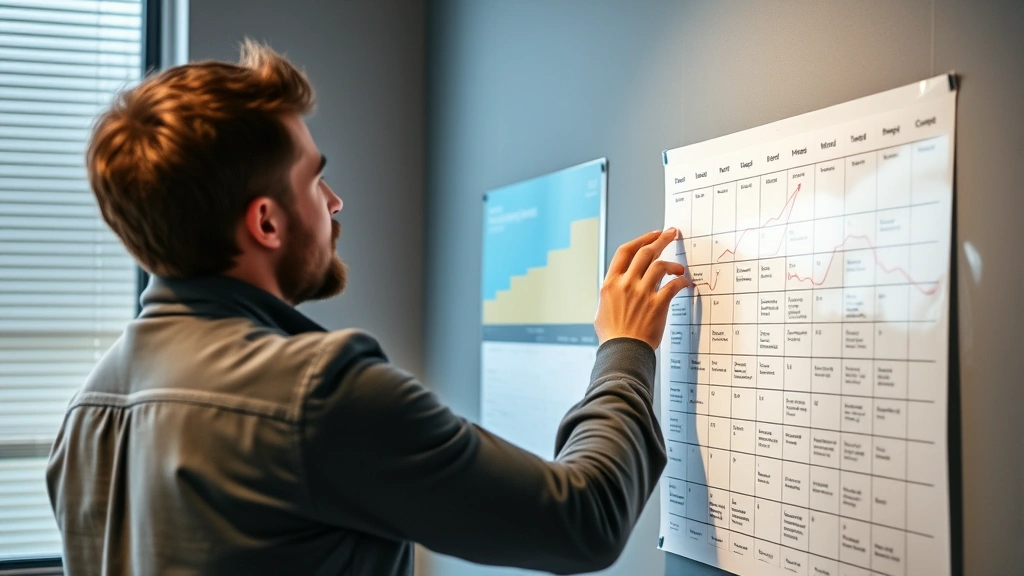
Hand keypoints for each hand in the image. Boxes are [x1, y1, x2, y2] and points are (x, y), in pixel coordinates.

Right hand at [594, 228, 689, 349]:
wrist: (622, 352)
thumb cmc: (612, 335)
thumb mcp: (602, 308)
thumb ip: (612, 292)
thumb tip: (618, 284)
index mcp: (610, 283)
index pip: (625, 251)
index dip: (641, 239)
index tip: (653, 234)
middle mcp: (626, 284)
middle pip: (645, 252)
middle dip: (661, 240)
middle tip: (672, 234)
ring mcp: (642, 293)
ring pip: (660, 266)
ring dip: (673, 263)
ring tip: (679, 267)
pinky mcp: (657, 304)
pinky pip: (673, 286)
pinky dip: (681, 281)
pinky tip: (685, 283)